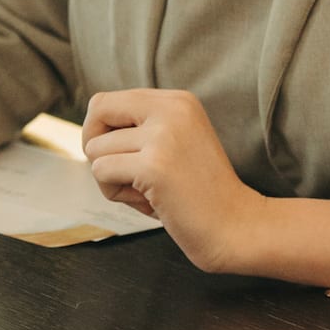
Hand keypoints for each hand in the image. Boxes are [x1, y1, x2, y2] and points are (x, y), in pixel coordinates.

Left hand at [81, 89, 265, 272]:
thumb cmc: (199, 193)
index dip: (99, 130)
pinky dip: (115, 193)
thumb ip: (140, 128)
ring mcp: (163, 136)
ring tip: (146, 192)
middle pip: (96, 113)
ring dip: (111, 179)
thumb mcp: (174, 142)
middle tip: (122, 175)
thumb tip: (90, 126)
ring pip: (95, 149)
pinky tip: (148, 203)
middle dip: (96, 148)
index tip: (117, 156)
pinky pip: (101, 172)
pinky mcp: (154, 166)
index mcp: (177, 101)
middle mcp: (172, 109)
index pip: (107, 101)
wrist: (239, 228)